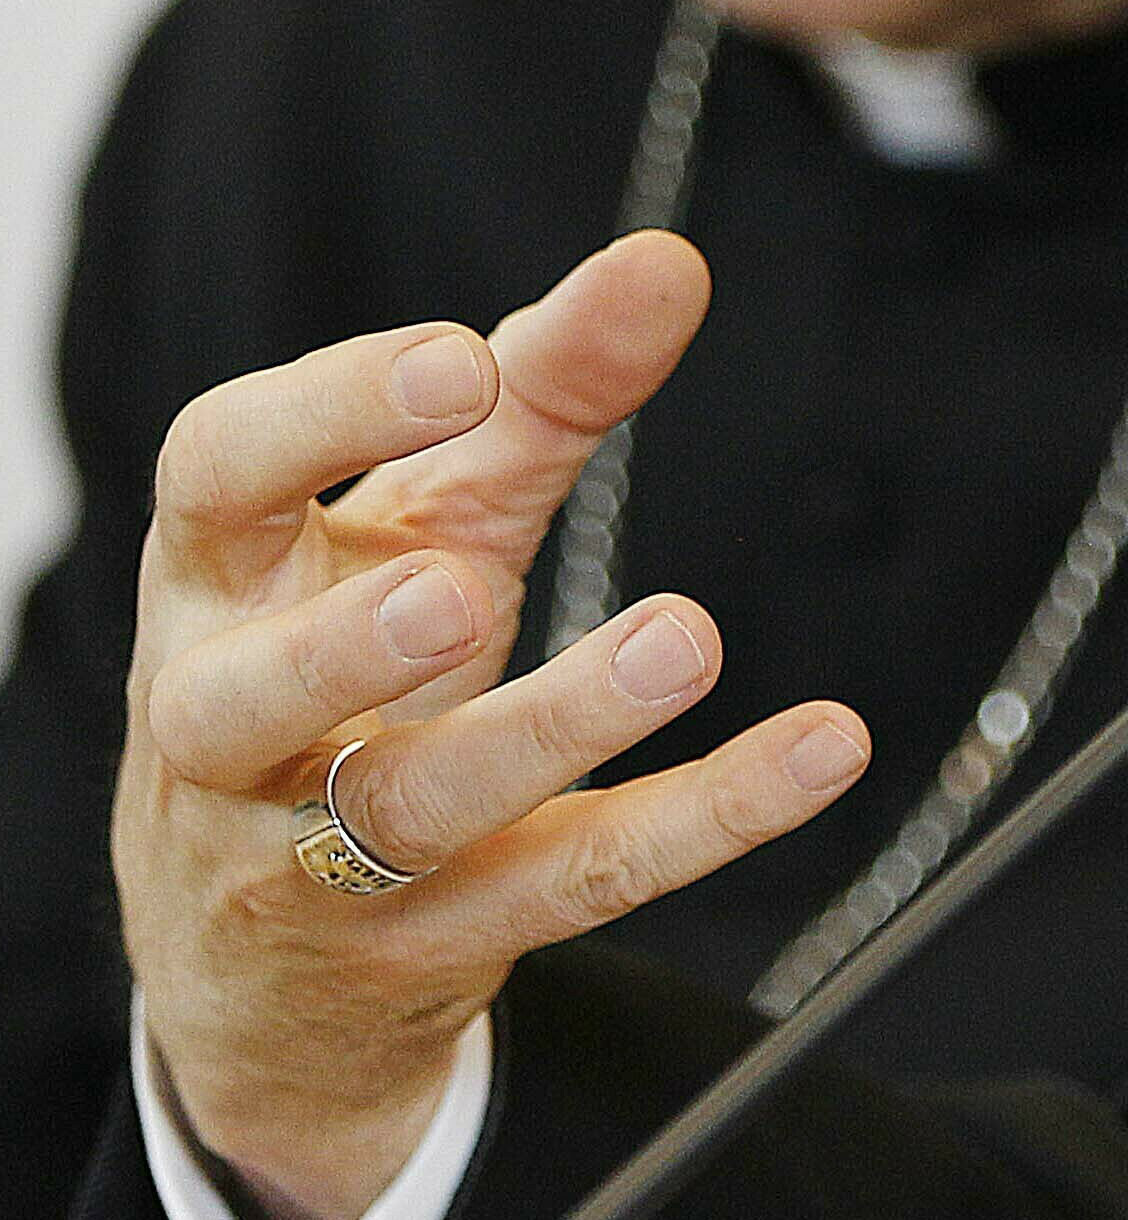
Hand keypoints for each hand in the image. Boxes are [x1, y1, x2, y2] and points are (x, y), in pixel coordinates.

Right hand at [111, 234, 871, 1219]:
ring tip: (683, 640)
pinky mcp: (434, 945)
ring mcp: (314, 859)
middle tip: (463, 585)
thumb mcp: (430, 520)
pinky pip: (574, 882)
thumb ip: (538, 393)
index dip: (326, 413)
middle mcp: (227, 727)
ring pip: (409, 809)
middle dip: (347, 643)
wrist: (265, 956)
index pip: (216, 479)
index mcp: (219, 581)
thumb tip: (664, 263)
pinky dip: (705, 818)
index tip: (462, 359)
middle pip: (244, 692)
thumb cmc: (350, 665)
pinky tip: (820, 749)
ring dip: (546, 728)